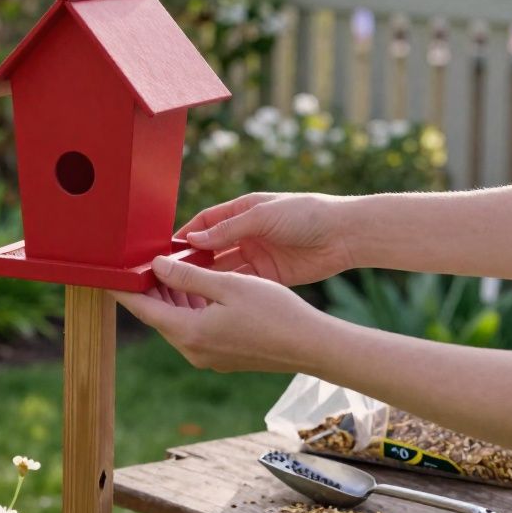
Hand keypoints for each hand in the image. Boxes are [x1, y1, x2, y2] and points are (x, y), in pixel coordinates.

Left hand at [112, 256, 336, 372]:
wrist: (311, 346)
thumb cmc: (274, 312)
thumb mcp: (228, 285)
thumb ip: (187, 277)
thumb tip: (156, 266)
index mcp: (189, 333)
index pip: (143, 309)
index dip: (124, 290)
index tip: (108, 274)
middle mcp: (192, 350)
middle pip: (158, 316)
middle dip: (149, 289)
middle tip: (139, 262)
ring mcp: (207, 357)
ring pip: (177, 322)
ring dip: (171, 297)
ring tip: (167, 269)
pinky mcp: (222, 357)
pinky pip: (194, 329)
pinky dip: (189, 308)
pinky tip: (196, 288)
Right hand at [178, 193, 354, 285]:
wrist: (346, 234)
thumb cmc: (307, 214)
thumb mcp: (264, 216)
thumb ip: (229, 229)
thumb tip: (194, 240)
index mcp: (243, 212)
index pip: (205, 223)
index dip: (186, 236)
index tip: (165, 251)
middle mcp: (246, 234)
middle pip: (211, 249)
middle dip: (191, 261)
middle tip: (169, 276)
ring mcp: (258, 256)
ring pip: (224, 269)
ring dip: (207, 278)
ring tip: (184, 291)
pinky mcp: (270, 276)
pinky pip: (243, 284)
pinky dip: (227, 291)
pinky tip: (211, 300)